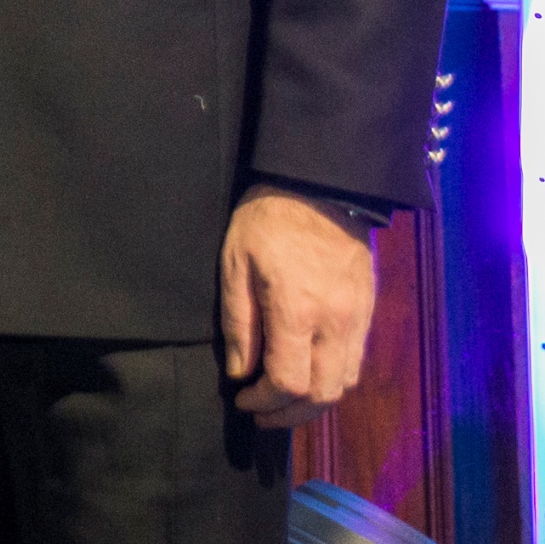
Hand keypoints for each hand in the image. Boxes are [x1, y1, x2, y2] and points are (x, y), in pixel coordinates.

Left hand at [219, 183, 375, 426]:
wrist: (321, 188)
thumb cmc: (267, 221)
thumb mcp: (235, 264)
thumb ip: (239, 323)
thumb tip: (240, 371)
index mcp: (297, 311)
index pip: (289, 382)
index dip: (264, 401)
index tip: (242, 399)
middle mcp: (335, 324)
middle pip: (323, 394)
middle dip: (289, 414)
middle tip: (261, 413)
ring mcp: (357, 320)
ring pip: (345, 385)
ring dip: (314, 403)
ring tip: (283, 403)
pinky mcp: (368, 313)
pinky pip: (356, 363)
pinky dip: (333, 381)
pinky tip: (309, 376)